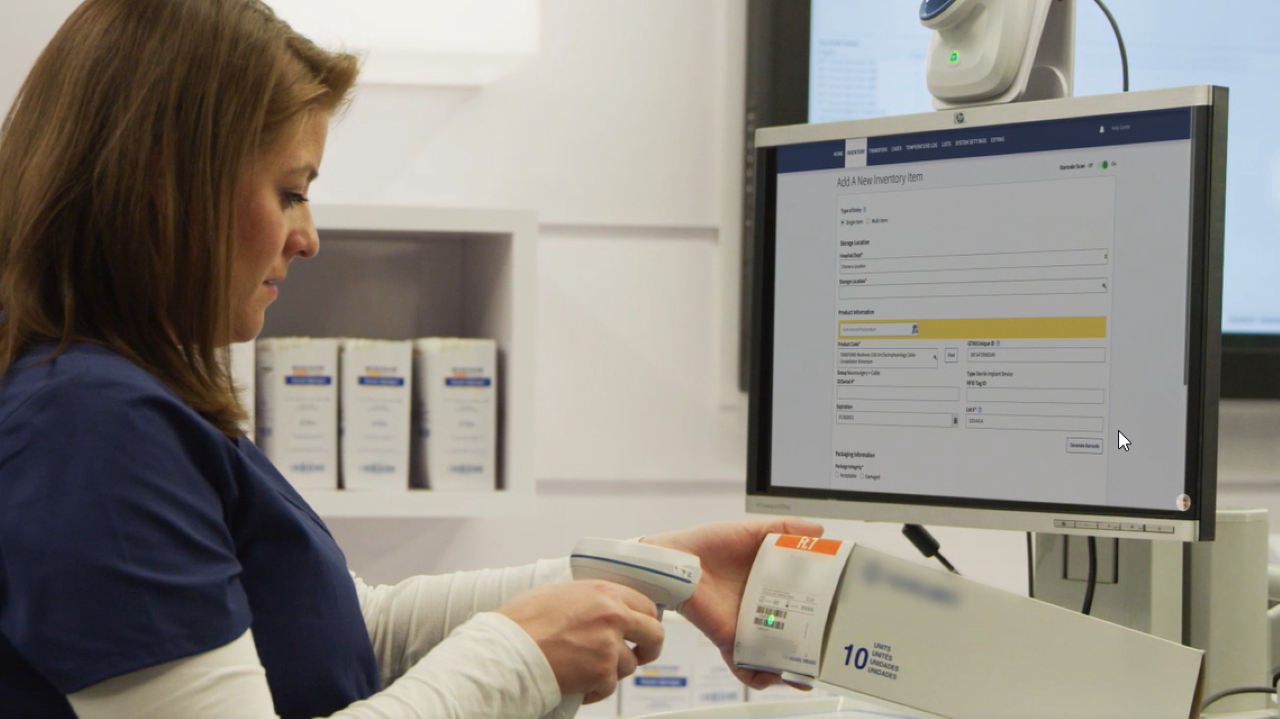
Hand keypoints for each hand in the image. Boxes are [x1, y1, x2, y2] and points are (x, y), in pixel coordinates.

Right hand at [497, 580, 663, 703]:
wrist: (507, 650)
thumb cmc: (521, 622)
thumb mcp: (556, 593)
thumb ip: (585, 598)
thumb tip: (595, 605)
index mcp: (604, 592)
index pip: (645, 605)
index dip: (644, 620)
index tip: (640, 630)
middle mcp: (613, 616)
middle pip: (654, 634)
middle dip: (649, 647)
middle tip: (640, 653)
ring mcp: (609, 646)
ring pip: (629, 664)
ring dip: (612, 670)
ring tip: (586, 668)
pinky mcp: (602, 673)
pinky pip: (609, 687)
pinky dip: (595, 689)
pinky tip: (578, 682)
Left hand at [640, 517, 824, 689]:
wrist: (674, 559)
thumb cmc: (706, 544)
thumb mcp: (751, 531)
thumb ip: (785, 528)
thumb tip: (820, 532)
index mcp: (769, 583)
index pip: (802, 600)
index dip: (821, 609)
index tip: (840, 613)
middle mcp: (759, 607)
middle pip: (792, 631)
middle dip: (812, 645)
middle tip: (829, 649)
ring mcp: (745, 625)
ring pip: (773, 653)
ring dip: (792, 667)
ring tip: (808, 671)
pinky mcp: (728, 639)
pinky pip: (745, 666)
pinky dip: (760, 676)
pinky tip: (776, 676)